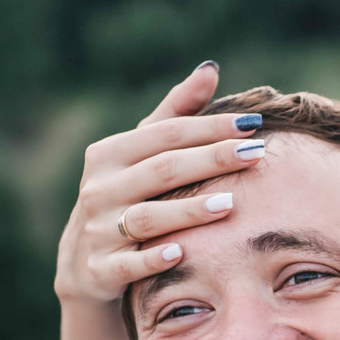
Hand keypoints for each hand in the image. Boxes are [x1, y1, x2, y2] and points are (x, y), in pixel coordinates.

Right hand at [53, 60, 268, 305]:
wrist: (84, 265)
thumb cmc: (126, 198)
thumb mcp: (141, 156)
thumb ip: (174, 114)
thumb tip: (210, 69)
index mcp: (108, 155)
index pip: (166, 135)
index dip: (210, 128)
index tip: (252, 125)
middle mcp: (98, 188)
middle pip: (162, 170)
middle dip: (210, 160)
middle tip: (255, 154)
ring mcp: (97, 231)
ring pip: (148, 217)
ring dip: (188, 210)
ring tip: (229, 203)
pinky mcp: (100, 270)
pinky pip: (128, 265)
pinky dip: (153, 259)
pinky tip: (182, 253)